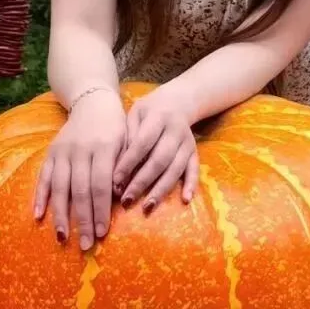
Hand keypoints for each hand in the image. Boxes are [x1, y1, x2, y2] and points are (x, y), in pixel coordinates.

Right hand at [33, 89, 126, 250]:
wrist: (93, 103)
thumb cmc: (116, 128)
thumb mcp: (127, 143)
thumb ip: (123, 169)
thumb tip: (120, 198)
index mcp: (103, 148)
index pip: (101, 185)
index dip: (101, 211)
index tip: (102, 233)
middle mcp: (80, 150)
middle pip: (80, 191)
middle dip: (83, 220)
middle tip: (86, 245)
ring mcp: (62, 152)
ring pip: (60, 187)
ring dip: (60, 215)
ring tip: (62, 237)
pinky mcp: (50, 153)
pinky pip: (43, 177)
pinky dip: (40, 197)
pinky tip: (38, 216)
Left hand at [112, 85, 198, 213]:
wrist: (178, 102)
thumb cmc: (149, 111)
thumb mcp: (135, 114)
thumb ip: (128, 135)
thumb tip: (118, 166)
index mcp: (158, 117)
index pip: (142, 143)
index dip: (129, 163)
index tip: (115, 181)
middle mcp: (175, 131)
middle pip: (159, 160)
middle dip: (142, 182)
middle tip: (126, 199)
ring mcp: (187, 143)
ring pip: (175, 169)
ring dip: (161, 190)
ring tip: (147, 207)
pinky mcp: (195, 153)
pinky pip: (195, 170)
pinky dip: (191, 185)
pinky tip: (185, 200)